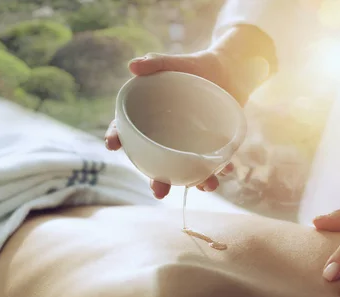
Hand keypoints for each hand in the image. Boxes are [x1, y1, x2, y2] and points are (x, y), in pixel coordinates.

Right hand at [104, 49, 254, 197]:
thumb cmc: (195, 68)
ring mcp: (188, 144)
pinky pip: (212, 162)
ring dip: (194, 182)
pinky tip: (226, 170)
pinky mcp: (209, 146)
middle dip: (156, 179)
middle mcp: (166, 137)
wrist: (228, 72)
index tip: (111, 144)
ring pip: (185, 169)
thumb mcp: (175, 63)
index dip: (117, 137)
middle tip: (158, 191)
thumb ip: (155, 63)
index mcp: (149, 117)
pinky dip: (220, 168)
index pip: (127, 130)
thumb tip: (133, 65)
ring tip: (206, 185)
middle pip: (156, 161)